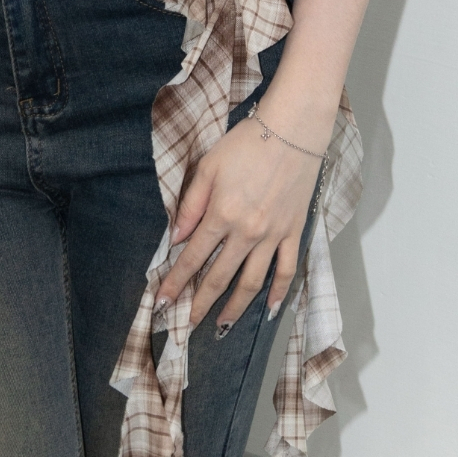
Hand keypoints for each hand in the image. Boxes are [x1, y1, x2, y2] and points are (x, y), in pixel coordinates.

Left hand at [155, 114, 322, 330]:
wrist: (292, 130)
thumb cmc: (247, 143)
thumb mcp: (208, 167)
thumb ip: (191, 204)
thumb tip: (177, 237)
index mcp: (222, 215)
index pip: (192, 258)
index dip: (176, 283)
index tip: (163, 303)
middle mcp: (247, 233)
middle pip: (219, 278)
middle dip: (199, 304)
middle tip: (186, 326)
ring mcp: (273, 236)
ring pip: (252, 282)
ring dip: (235, 307)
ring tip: (222, 324)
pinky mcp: (294, 232)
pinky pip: (287, 269)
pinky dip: (280, 292)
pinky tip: (271, 308)